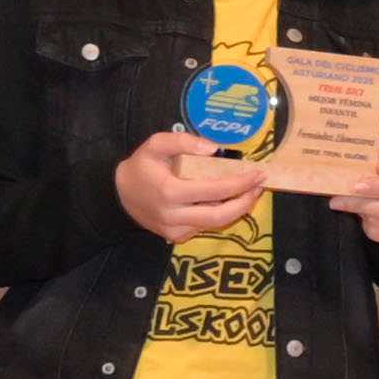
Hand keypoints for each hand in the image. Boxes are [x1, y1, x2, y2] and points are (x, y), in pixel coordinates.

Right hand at [118, 127, 264, 243]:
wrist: (119, 194)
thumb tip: (215, 149)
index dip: (239, 183)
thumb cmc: (141, 167)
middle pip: (220, 216)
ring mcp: (175, 230)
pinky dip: (220, 214)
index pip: (214, 191)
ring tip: (250, 191)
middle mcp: (173, 216)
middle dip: (245, 202)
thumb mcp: (156, 144)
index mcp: (169, 192)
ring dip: (237, 209)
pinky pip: (204, 227)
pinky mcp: (176, 237)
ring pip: (215, 224)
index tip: (257, 173)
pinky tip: (229, 200)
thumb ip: (184, 141)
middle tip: (260, 186)